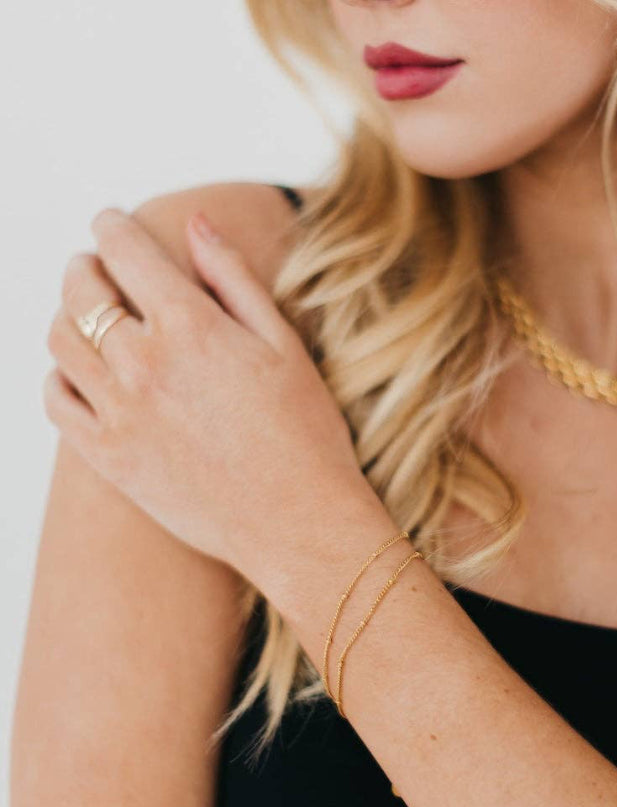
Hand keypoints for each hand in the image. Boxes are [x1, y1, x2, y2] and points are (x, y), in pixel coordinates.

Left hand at [43, 206, 376, 603]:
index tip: (111, 221)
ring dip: (66, 313)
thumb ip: (234, 279)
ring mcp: (120, 414)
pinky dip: (59, 374)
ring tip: (87, 314)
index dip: (112, 226)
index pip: (126, 251)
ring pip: (61, 341)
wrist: (297, 521)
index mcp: (191, 328)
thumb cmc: (306, 432)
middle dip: (85, 265)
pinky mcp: (109, 458)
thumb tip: (196, 223)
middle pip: (82, 291)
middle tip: (95, 263)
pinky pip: (57, 400)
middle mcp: (144, 364)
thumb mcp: (283, 344)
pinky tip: (80, 371)